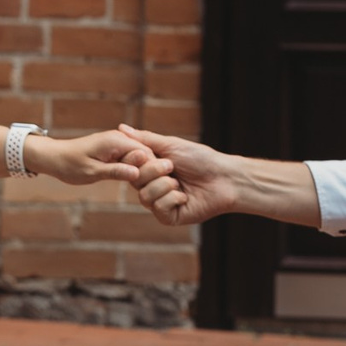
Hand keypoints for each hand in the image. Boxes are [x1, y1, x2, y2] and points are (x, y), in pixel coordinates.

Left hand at [26, 128, 154, 187]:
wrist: (54, 157)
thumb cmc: (70, 165)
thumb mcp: (92, 172)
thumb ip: (116, 171)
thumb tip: (138, 173)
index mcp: (116, 140)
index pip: (146, 153)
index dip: (153, 170)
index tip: (152, 187)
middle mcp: (120, 138)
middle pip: (146, 153)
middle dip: (149, 170)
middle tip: (147, 190)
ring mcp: (117, 142)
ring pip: (140, 156)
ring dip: (142, 170)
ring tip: (140, 187)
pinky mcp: (114, 148)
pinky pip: (131, 157)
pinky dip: (133, 168)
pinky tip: (132, 181)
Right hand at [117, 125, 239, 225]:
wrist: (224, 178)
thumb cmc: (201, 159)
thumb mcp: (171, 145)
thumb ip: (145, 139)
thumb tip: (121, 128)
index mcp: (151, 170)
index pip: (129, 166)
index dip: (135, 160)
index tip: (147, 154)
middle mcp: (153, 186)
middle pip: (135, 181)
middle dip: (153, 171)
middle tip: (172, 166)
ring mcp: (161, 203)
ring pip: (144, 197)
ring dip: (164, 186)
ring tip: (180, 183)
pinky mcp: (170, 217)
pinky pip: (158, 208)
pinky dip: (172, 198)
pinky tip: (185, 197)